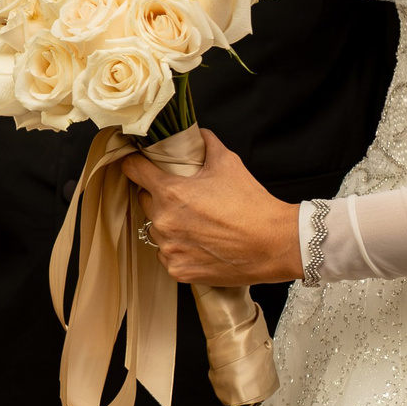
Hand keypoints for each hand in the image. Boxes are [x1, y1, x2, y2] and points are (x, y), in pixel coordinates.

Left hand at [120, 128, 299, 286]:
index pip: (133, 170)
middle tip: (183, 196)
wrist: (273, 244)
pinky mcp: (179, 270)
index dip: (136, 163)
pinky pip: (167, 254)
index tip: (139, 163)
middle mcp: (164, 222)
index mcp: (171, 192)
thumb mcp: (228, 162)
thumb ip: (205, 143)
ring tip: (196, 222)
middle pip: (145, 200)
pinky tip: (200, 243)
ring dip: (168, 223)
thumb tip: (195, 135)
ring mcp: (170, 249)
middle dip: (159, 195)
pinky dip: (178, 247)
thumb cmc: (251, 204)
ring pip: (155, 229)